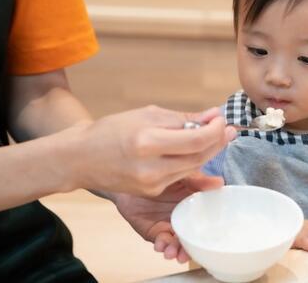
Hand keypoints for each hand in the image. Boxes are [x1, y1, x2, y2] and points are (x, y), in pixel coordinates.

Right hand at [70, 106, 235, 196]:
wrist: (80, 158)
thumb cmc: (112, 130)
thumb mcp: (147, 115)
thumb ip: (182, 119)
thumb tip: (212, 116)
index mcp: (147, 141)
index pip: (195, 140)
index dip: (215, 131)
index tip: (222, 120)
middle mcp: (150, 167)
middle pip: (198, 157)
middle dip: (216, 142)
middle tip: (227, 129)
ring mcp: (151, 183)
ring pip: (192, 168)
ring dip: (207, 153)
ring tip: (215, 136)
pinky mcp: (151, 192)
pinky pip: (180, 176)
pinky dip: (191, 163)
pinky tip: (195, 150)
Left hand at [113, 173, 223, 262]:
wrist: (133, 175)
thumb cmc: (160, 173)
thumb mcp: (182, 174)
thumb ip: (199, 180)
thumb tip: (220, 182)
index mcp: (195, 206)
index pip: (206, 224)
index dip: (209, 236)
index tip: (211, 244)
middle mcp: (184, 219)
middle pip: (191, 239)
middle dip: (189, 250)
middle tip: (186, 255)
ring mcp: (169, 226)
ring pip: (176, 244)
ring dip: (175, 251)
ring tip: (172, 253)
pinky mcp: (153, 231)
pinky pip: (160, 241)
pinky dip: (161, 245)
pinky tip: (160, 245)